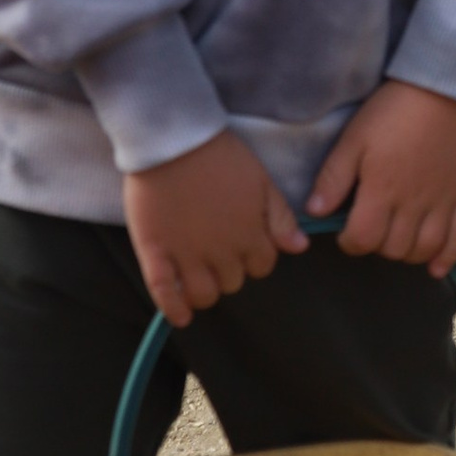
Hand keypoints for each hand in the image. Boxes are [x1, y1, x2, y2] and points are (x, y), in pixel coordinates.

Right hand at [124, 131, 303, 328]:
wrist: (172, 139)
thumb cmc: (220, 155)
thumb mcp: (261, 181)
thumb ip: (281, 218)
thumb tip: (299, 247)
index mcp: (250, 234)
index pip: (262, 266)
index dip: (255, 257)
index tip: (243, 245)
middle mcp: (221, 251)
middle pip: (233, 282)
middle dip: (229, 271)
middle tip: (217, 253)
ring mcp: (186, 254)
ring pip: (204, 295)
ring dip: (205, 291)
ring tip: (198, 278)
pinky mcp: (155, 252)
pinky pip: (164, 292)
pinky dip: (173, 309)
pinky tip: (181, 317)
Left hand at [306, 78, 455, 277]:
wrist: (446, 87)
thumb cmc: (393, 110)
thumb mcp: (354, 138)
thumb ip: (333, 178)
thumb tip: (313, 212)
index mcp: (382, 191)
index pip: (362, 239)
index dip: (349, 242)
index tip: (346, 231)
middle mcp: (414, 204)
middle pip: (393, 248)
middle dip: (377, 246)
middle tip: (372, 229)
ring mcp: (443, 202)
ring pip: (424, 248)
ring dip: (407, 253)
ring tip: (397, 241)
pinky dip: (446, 257)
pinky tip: (434, 267)